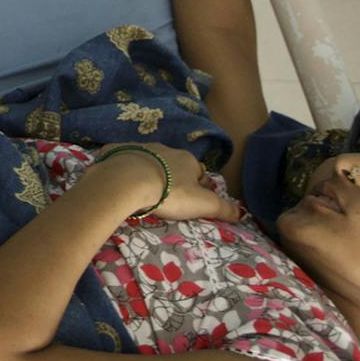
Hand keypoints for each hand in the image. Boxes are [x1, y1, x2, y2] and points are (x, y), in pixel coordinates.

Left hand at [88, 143, 238, 223]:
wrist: (127, 181)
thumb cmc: (169, 193)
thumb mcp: (202, 204)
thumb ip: (223, 208)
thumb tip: (243, 213)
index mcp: (187, 160)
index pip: (198, 173)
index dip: (198, 186)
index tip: (193, 200)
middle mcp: (165, 149)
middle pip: (174, 165)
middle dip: (173, 177)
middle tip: (168, 197)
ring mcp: (139, 147)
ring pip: (149, 160)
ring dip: (149, 172)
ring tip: (144, 190)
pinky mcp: (116, 150)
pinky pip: (123, 158)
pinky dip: (124, 166)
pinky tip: (121, 180)